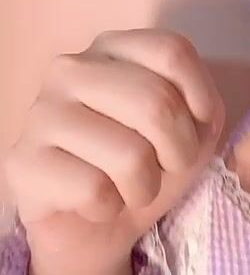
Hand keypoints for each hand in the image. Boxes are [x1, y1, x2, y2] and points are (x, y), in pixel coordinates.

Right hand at [4, 30, 224, 268]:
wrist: (93, 226)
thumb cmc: (144, 165)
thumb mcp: (190, 128)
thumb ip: (202, 107)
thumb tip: (199, 111)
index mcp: (112, 48)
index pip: (172, 51)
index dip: (199, 98)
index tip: (199, 129)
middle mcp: (71, 68)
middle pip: (155, 102)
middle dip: (180, 152)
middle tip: (168, 168)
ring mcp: (41, 112)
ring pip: (130, 155)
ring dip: (146, 187)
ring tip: (132, 189)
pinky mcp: (22, 161)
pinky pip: (94, 190)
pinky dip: (110, 208)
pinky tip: (96, 203)